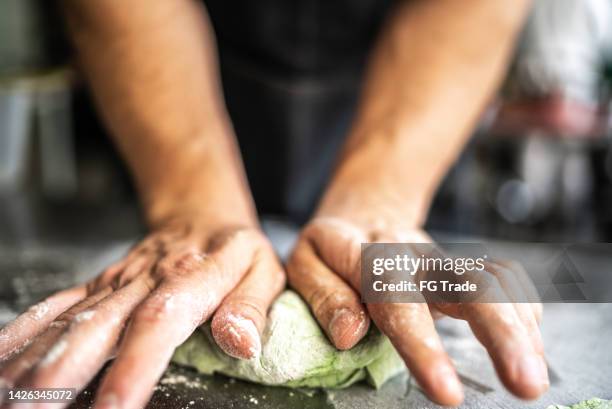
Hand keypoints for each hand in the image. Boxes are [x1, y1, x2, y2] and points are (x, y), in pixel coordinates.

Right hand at [0, 219, 284, 408]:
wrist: (201, 215)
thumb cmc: (234, 251)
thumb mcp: (261, 271)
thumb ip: (251, 306)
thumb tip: (241, 342)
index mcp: (189, 280)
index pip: (156, 324)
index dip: (133, 366)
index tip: (115, 407)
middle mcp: (142, 283)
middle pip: (96, 329)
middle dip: (61, 376)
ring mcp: (113, 285)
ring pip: (66, 323)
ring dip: (32, 361)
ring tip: (9, 398)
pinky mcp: (96, 288)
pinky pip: (54, 309)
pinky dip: (23, 334)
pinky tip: (3, 363)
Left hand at [287, 216, 546, 405]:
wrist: (364, 212)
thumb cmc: (329, 250)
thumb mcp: (304, 265)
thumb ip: (324, 296)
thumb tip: (349, 334)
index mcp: (367, 255)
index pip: (397, 299)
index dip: (423, 346)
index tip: (448, 394)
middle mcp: (413, 254)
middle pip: (466, 281)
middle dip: (500, 333)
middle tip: (526, 384)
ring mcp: (441, 258)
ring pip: (491, 280)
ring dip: (519, 328)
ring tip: (534, 377)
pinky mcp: (459, 265)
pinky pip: (500, 279)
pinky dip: (520, 309)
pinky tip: (529, 341)